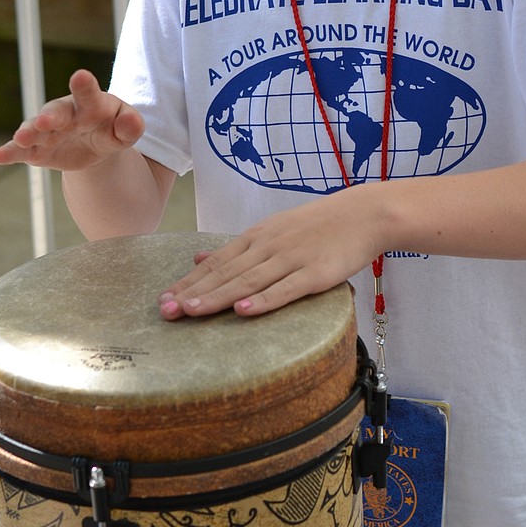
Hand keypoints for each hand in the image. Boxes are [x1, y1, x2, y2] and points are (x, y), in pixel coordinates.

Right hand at [0, 69, 144, 171]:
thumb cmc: (112, 128)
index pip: (88, 93)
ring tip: (21, 139)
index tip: (80, 76)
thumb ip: (131, 126)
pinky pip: (19, 151)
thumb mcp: (126, 130)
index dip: (84, 86)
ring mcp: (47, 131)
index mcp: (90, 103)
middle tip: (46, 121)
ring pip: (34, 130)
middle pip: (56, 112)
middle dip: (50, 116)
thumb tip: (132, 123)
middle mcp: (65, 113)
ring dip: (28, 134)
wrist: (95, 145)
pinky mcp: (35, 150)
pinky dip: (8, 153)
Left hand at [158, 184, 385, 318]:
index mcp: (256, 238)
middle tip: (165, 311)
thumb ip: (237, 248)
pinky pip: (285, 289)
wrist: (363, 214)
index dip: (188, 281)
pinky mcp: (315, 273)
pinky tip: (244, 311)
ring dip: (218, 297)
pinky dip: (263, 300)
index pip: (215, 262)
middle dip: (193, 292)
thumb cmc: (317, 226)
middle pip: (225, 273)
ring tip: (192, 311)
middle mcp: (268, 246)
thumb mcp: (272, 229)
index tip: (162, 299)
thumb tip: (198, 256)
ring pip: (248, 281)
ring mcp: (291, 259)